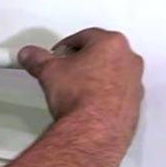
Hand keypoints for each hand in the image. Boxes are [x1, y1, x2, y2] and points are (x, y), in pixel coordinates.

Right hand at [18, 28, 143, 166]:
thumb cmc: (81, 98)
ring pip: (112, 73)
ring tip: (75, 89)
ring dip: (94, 78)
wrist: (93, 129)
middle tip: (65, 70)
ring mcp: (135, 83)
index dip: (66, 46)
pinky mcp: (134, 104)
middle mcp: (129, 60)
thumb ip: (38, 58)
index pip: (84, 36)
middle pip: (101, 53)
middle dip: (82, 60)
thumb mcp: (48, 71)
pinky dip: (104, 95)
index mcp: (111, 43)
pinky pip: (117, 93)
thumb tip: (31, 55)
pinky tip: (86, 104)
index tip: (57, 55)